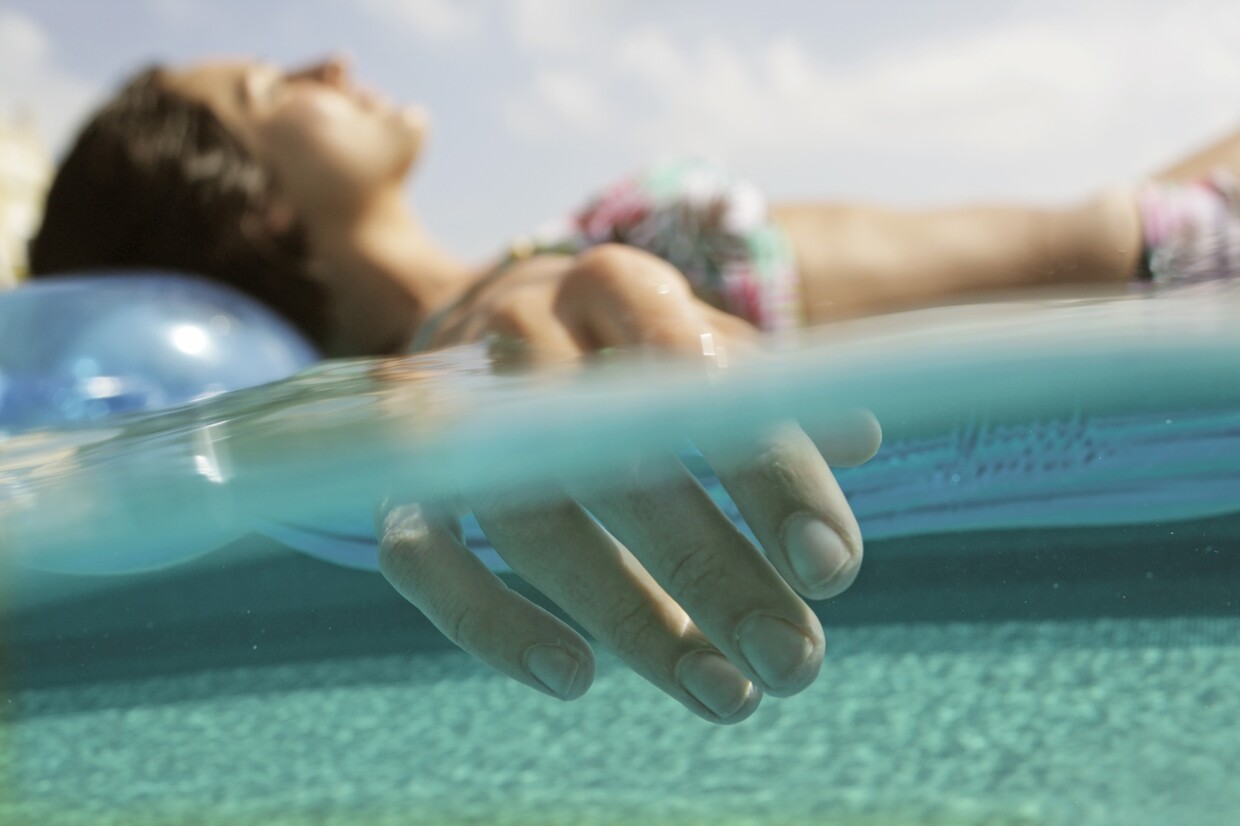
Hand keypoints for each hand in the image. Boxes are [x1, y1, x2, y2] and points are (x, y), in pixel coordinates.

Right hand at [377, 244, 879, 722]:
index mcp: (617, 288)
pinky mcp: (400, 477)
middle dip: (712, 569)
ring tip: (724, 694)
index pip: (700, 378)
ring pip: (527, 518)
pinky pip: (423, 556)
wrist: (484, 321)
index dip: (769, 474)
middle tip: (794, 662)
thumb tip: (859, 437)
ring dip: (629, 618)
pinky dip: (491, 623)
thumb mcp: (695, 340)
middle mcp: (527, 335)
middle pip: (615, 457)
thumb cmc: (621, 343)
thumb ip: (762, 385)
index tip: (832, 571)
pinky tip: (575, 676)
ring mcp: (453, 408)